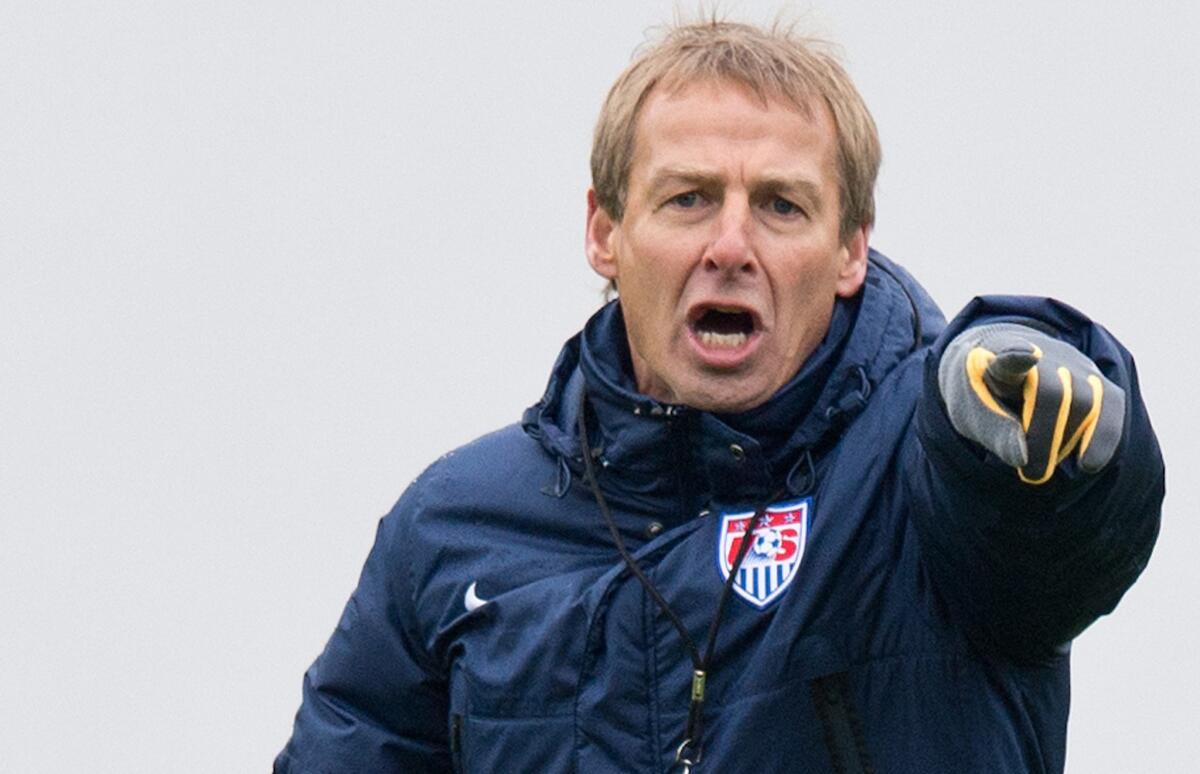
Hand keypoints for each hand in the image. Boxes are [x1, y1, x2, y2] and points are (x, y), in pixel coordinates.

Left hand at [938, 323, 1124, 483]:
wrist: (998, 368)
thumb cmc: (981, 394)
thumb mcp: (971, 413)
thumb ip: (994, 432)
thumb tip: (1022, 459)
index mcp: (997, 356)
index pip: (1008, 355)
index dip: (1017, 357)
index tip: (1028, 357)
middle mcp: (1042, 353)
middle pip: (1053, 391)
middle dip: (1043, 438)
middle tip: (1031, 475)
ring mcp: (1071, 363)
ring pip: (1085, 400)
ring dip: (1065, 442)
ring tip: (1040, 469)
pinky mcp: (1095, 380)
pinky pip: (1111, 403)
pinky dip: (1103, 436)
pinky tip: (1088, 463)